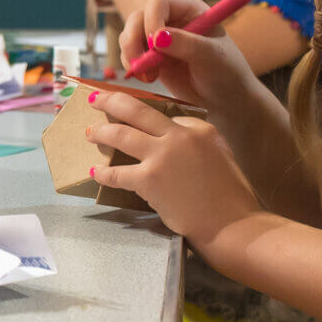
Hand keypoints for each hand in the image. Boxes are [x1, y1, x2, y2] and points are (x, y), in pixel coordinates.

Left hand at [83, 90, 264, 246]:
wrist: (231, 222)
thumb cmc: (229, 194)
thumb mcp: (220, 154)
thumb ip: (195, 141)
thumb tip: (170, 136)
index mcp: (198, 129)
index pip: (164, 113)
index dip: (141, 111)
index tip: (126, 109)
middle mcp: (178, 136)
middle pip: (136, 110)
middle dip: (111, 101)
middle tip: (95, 100)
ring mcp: (161, 156)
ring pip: (121, 135)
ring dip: (101, 133)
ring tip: (91, 134)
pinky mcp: (149, 179)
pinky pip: (117, 173)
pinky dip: (103, 173)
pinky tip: (95, 171)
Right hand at [120, 0, 261, 110]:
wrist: (224, 99)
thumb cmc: (226, 73)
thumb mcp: (213, 57)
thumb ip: (188, 44)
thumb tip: (158, 38)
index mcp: (190, 10)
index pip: (158, 3)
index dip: (151, 20)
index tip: (154, 45)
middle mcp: (171, 19)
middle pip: (137, 17)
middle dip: (133, 40)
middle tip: (140, 62)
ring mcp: (159, 38)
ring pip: (129, 35)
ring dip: (131, 54)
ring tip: (149, 75)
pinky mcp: (150, 56)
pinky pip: (129, 53)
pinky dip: (132, 65)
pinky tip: (148, 78)